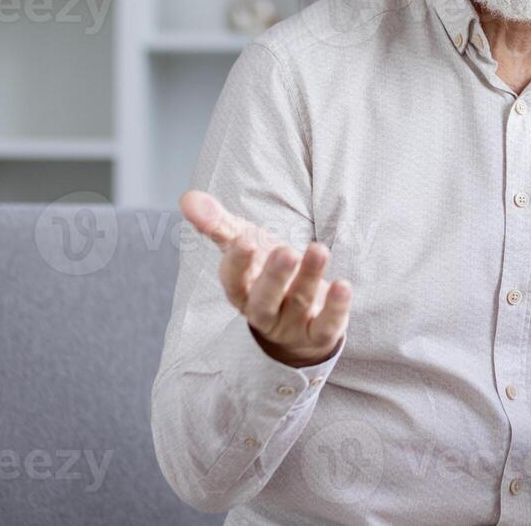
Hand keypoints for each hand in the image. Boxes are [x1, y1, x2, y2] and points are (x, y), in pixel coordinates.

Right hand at [179, 189, 352, 368]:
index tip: (244, 241)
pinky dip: (335, 308)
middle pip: (264, 301)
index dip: (236, 264)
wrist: (298, 313)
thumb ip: (219, 224)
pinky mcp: (318, 333)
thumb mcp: (246, 245)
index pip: (232, 282)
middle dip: (274, 277)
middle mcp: (263, 312)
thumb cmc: (266, 271)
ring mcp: (291, 325)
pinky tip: (344, 285)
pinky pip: (326, 326)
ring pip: (298, 304)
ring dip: (309, 277)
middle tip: (285, 251)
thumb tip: (187, 197)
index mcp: (242, 291)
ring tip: (319, 249)